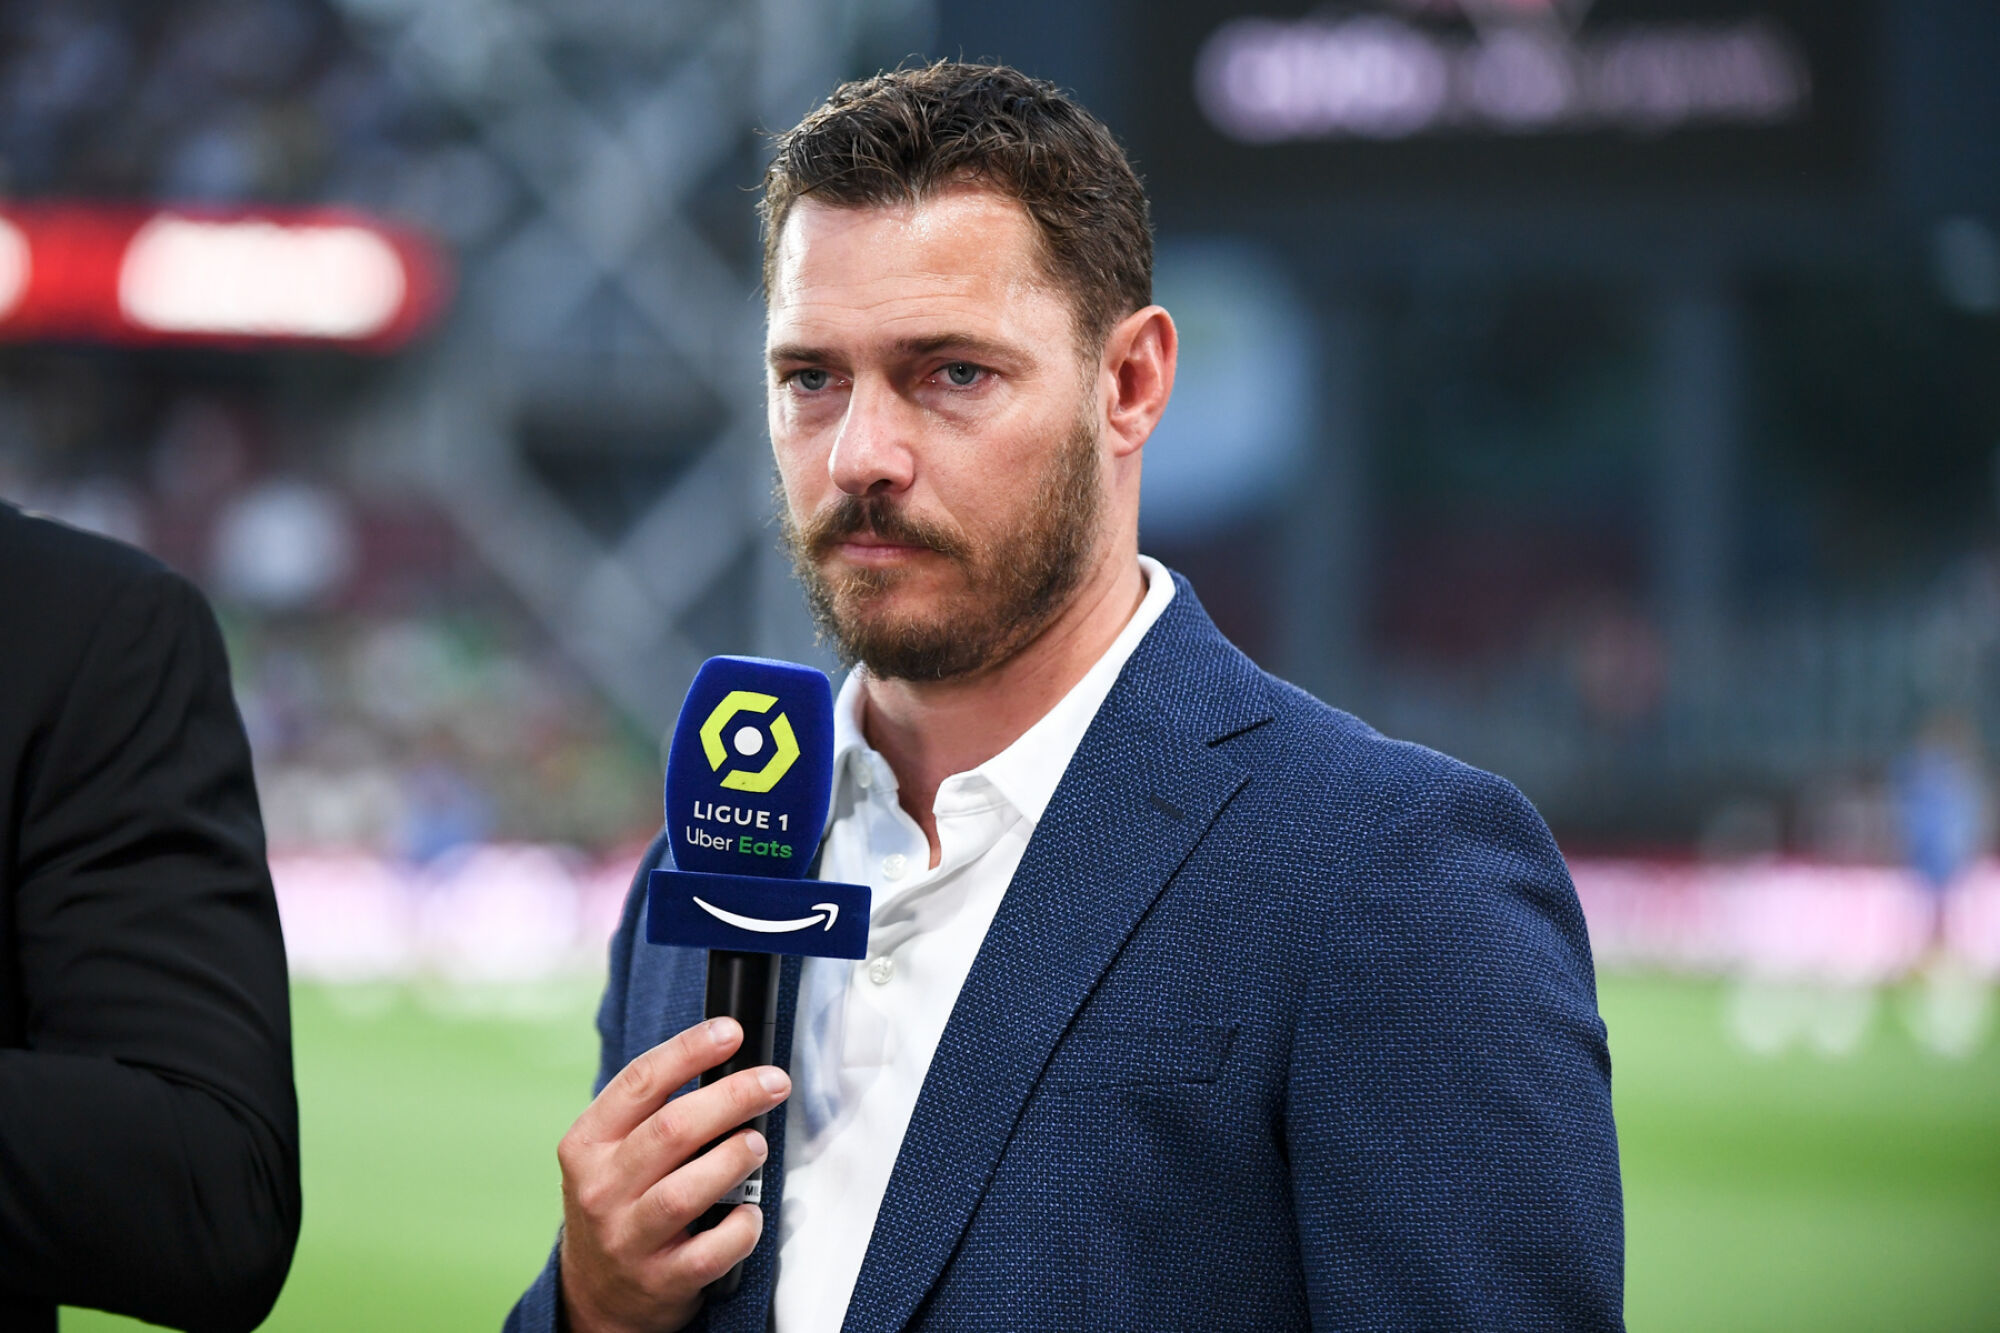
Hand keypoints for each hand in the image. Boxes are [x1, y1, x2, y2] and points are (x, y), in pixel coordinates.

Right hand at [556, 1017, 791, 1332]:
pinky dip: (740, 1228)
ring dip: (734, 1159)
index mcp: (588, 1144)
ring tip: (758, 1143)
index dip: (689, 1051)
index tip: (730, 1032)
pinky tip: (751, 1212)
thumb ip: (652, 1114)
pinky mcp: (659, 1280)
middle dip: (732, 1097)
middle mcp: (601, 1190)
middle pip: (671, 1130)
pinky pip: (708, 1252)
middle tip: (773, 1083)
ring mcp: (627, 1238)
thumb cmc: (620, 1204)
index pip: (639, 1083)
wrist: (598, 1294)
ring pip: (685, 1191)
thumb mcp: (612, 1154)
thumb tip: (726, 1062)